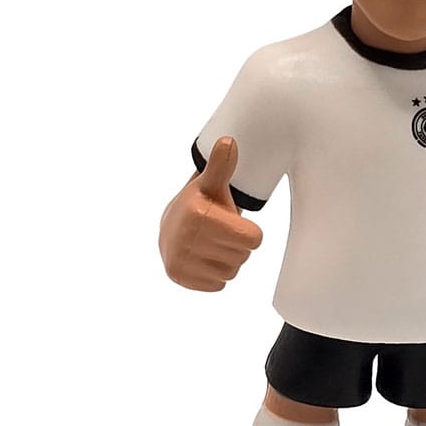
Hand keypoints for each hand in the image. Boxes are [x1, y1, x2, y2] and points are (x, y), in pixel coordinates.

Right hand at [158, 136, 263, 290]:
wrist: (171, 226)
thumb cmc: (202, 204)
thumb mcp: (213, 184)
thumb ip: (222, 165)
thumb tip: (228, 141)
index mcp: (199, 214)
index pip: (254, 239)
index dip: (249, 232)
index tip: (233, 222)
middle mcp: (185, 237)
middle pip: (243, 256)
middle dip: (236, 246)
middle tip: (222, 234)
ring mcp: (179, 258)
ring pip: (231, 272)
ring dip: (227, 260)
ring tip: (212, 245)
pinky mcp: (178, 276)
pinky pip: (218, 284)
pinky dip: (215, 274)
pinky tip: (204, 258)